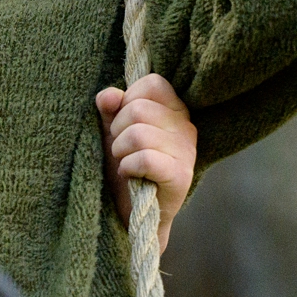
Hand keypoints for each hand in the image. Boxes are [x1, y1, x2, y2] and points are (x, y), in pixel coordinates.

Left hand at [97, 73, 196, 254]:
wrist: (134, 213)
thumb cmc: (124, 164)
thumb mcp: (113, 130)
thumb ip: (110, 107)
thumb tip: (110, 95)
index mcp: (175, 110)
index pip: (152, 83)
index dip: (128, 99)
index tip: (123, 121)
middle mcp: (186, 127)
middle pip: (138, 108)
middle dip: (117, 129)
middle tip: (121, 149)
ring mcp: (186, 152)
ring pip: (138, 133)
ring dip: (119, 150)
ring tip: (124, 162)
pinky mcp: (180, 176)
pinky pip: (144, 158)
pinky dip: (127, 166)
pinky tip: (129, 174)